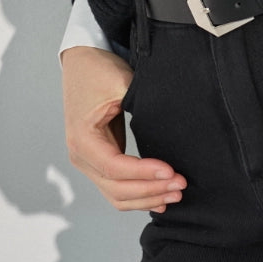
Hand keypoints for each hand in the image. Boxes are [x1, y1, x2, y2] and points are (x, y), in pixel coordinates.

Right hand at [61, 45, 186, 211]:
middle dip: (151, 190)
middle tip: (181, 184)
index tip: (171, 170)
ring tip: (176, 193)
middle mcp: (81, 156)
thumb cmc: (99, 71)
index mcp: (82, 138)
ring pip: (117, 195)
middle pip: (117, 189)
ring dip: (147, 197)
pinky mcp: (100, 161)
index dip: (144, 173)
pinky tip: (160, 199)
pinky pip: (117, 188)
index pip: (114, 167)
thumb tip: (170, 128)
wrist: (83, 63)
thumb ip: (140, 106)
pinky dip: (138, 196)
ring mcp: (89, 162)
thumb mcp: (120, 84)